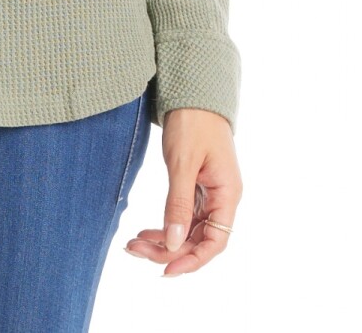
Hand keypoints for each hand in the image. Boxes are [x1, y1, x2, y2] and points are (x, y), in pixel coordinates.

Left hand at [124, 107, 241, 277]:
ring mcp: (208, 192)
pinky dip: (164, 224)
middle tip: (134, 251)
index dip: (192, 260)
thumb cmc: (192, 121)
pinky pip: (182, 214)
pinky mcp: (195, 185)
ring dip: (163, 240)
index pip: (215, 241)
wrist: (191, 90)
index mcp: (227, 194)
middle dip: (168, 250)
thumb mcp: (183, 162)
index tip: (165, 270)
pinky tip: (145, 231)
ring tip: (133, 244)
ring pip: (188, 229)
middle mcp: (221, 198)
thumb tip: (173, 243)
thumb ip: (178, 203)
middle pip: (198, 238)